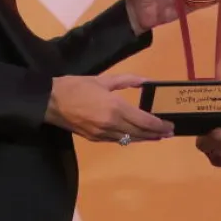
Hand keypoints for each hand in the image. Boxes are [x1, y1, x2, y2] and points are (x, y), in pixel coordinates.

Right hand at [44, 73, 174, 142]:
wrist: (51, 101)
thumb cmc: (77, 86)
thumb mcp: (103, 79)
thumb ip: (127, 80)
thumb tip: (145, 81)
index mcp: (115, 107)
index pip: (144, 121)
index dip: (159, 125)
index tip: (170, 126)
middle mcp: (112, 124)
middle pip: (140, 133)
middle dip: (156, 134)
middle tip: (169, 133)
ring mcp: (103, 134)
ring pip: (129, 139)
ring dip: (144, 138)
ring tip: (157, 137)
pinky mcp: (95, 138)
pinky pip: (117, 141)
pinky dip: (129, 139)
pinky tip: (135, 136)